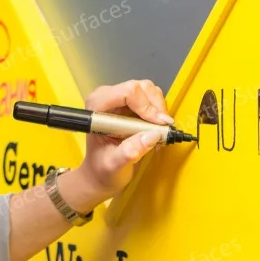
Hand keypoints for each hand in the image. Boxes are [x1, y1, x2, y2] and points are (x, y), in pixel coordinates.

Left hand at [68, 80, 172, 206]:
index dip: (146, 106)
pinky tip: (156, 130)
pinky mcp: (130, 104)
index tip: (158, 126)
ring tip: (158, 132)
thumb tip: (151, 136)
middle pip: (140, 88)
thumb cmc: (102, 170)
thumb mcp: (114, 165)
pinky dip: (159, 113)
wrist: (100, 173)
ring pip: (148, 90)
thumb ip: (129, 151)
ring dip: (159, 110)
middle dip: (156, 107)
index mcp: (97, 107)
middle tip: (162, 130)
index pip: (127, 92)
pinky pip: (151, 99)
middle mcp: (107, 97)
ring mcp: (119, 99)